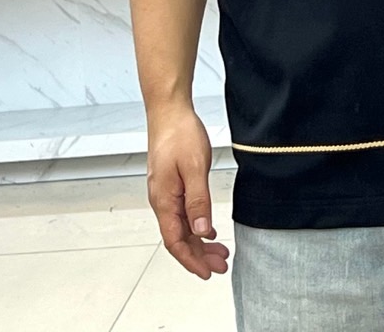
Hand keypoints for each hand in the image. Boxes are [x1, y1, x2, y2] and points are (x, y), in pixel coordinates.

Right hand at [146, 104, 230, 279]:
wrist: (169, 110)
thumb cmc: (180, 134)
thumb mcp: (195, 168)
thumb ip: (198, 201)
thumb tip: (201, 231)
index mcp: (164, 200)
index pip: (175, 241)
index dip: (191, 260)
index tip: (208, 272)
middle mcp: (162, 200)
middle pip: (179, 237)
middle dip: (199, 255)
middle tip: (221, 264)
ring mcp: (165, 192)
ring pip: (182, 226)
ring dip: (199, 241)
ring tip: (220, 251)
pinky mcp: (171, 183)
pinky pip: (183, 212)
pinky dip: (196, 224)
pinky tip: (209, 228)